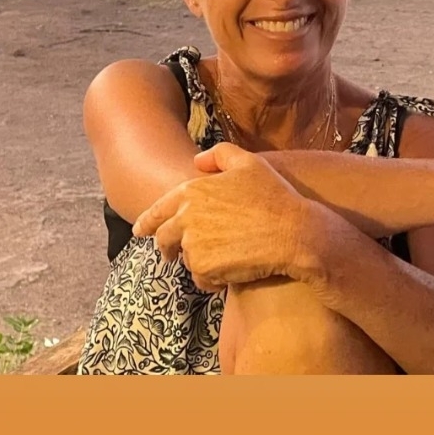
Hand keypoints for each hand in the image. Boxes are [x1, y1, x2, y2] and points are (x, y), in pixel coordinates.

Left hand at [132, 142, 309, 290]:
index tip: (140, 230)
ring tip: (222, 258)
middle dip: (168, 247)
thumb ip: (220, 155)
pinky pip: (200, 279)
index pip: (158, 210)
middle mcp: (186, 217)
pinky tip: (230, 272)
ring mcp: (193, 244)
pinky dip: (211, 279)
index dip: (147, 221)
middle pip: (163, 238)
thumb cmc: (274, 197)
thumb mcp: (249, 163)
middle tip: (173, 254)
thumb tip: (197, 160)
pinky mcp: (204, 268)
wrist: (293, 233)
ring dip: (198, 262)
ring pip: (185, 259)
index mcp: (192, 191)